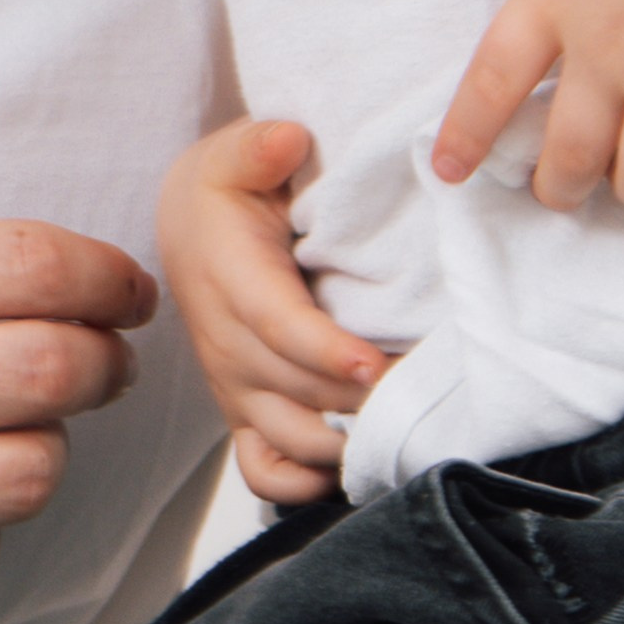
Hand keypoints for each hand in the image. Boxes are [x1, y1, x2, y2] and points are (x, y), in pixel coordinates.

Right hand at [155, 118, 385, 504]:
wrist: (191, 229)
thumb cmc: (229, 191)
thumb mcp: (235, 151)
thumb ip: (258, 145)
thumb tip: (286, 140)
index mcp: (230, 279)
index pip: (278, 328)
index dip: (325, 353)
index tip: (374, 366)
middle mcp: (228, 345)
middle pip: (296, 392)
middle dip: (360, 403)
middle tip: (432, 396)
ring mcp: (236, 388)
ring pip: (288, 439)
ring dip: (346, 444)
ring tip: (409, 428)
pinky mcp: (245, 414)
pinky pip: (265, 473)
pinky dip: (306, 484)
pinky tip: (354, 464)